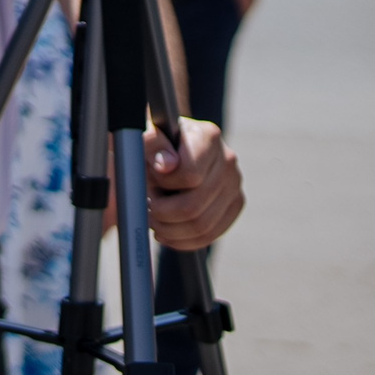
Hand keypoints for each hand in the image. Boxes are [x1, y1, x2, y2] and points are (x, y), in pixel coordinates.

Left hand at [144, 117, 242, 249]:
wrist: (162, 148)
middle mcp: (227, 159)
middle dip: (161, 212)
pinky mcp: (234, 204)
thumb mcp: (140, 134)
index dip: (162, 184)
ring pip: (202, 226)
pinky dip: (183, 240)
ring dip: (168, 228)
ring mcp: (234, 183)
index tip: (149, 178)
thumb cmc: (148, 142)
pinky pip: (211, 235)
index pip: (189, 176)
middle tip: (146, 206)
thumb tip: (168, 165)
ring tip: (153, 217)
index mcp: (206, 137)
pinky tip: (165, 232)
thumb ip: (152, 143)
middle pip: (193, 206)